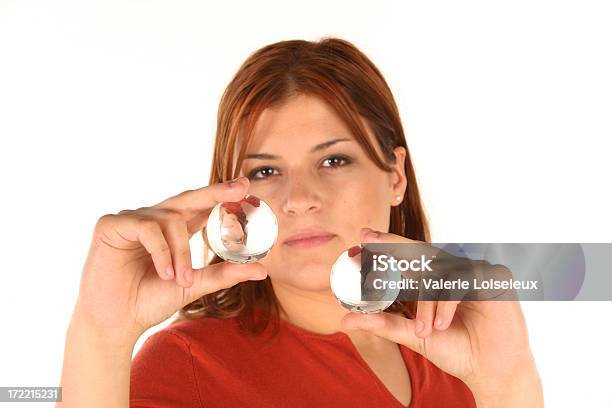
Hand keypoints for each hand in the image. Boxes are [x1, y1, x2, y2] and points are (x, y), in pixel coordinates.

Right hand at [72, 176, 266, 342]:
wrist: (115, 323)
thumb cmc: (149, 301)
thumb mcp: (193, 286)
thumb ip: (224, 274)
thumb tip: (262, 270)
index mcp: (173, 230)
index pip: (200, 206)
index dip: (222, 195)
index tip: (246, 186)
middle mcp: (153, 219)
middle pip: (187, 198)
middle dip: (215, 192)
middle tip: (240, 189)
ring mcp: (132, 219)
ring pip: (170, 220)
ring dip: (182, 251)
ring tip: (182, 279)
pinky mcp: (111, 225)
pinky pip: (147, 228)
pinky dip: (162, 251)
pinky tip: (164, 273)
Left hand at [341, 228, 541, 402]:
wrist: (491, 370)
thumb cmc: (455, 348)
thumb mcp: (413, 336)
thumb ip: (382, 324)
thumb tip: (345, 321)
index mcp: (434, 279)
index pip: (408, 256)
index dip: (386, 244)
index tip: (362, 236)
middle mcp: (453, 270)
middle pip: (422, 252)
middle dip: (394, 246)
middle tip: (372, 242)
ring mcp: (473, 271)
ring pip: (440, 271)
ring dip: (427, 301)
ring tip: (423, 330)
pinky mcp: (494, 277)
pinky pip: (464, 280)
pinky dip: (448, 302)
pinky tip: (442, 324)